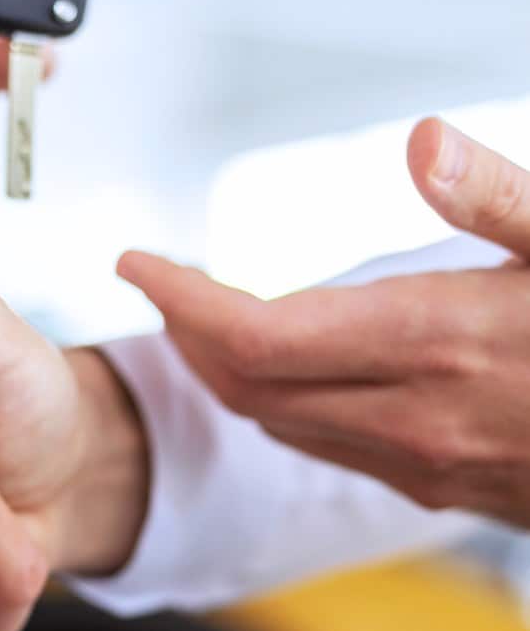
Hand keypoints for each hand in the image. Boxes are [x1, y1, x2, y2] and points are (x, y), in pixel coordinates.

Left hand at [117, 118, 529, 528]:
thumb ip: (498, 196)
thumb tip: (421, 140)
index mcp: (438, 341)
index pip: (258, 335)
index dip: (182, 299)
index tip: (136, 261)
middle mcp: (417, 418)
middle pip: (250, 387)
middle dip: (187, 334)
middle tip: (158, 282)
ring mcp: (429, 466)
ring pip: (284, 425)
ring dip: (227, 373)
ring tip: (202, 317)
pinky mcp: (449, 490)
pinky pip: (333, 449)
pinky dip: (282, 405)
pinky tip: (292, 372)